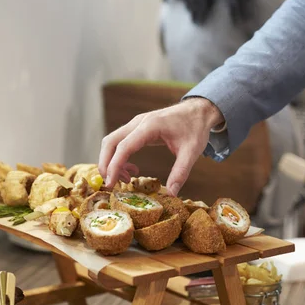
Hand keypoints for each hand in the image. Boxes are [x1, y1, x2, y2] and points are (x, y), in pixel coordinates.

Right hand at [98, 97, 223, 194]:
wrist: (199, 111)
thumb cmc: (195, 128)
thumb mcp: (192, 151)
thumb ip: (181, 172)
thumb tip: (171, 194)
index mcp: (150, 126)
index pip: (124, 146)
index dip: (114, 166)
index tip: (110, 183)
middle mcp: (138, 122)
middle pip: (110, 142)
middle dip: (105, 164)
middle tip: (112, 184)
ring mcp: (136, 124)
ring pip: (112, 141)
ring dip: (112, 161)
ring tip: (127, 180)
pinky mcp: (138, 128)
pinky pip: (121, 142)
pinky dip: (119, 157)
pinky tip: (132, 170)